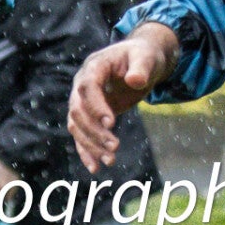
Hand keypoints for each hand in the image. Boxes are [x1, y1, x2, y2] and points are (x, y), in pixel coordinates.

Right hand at [69, 22, 176, 171]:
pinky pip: (81, 135)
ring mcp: (82, 101)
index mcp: (94, 67)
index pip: (87, 88)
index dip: (95, 106)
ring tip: (111, 160)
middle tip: (115, 147)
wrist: (140, 60)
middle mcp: (81, 84)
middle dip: (95, 131)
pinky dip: (86, 151)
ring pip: (77, 126)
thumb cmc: (143, 56)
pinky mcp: (88, 115)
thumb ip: (141, 68)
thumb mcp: (147, 57)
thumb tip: (135, 81)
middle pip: (78, 111)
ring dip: (91, 145)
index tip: (111, 124)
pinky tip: (95, 168)